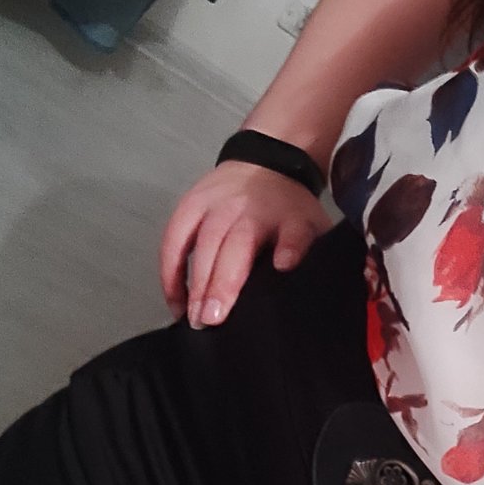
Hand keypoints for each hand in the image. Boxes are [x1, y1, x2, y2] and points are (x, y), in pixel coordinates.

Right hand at [159, 161, 335, 327]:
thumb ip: (311, 249)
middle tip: (211, 321)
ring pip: (198, 244)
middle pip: (230, 246)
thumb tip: (311, 272)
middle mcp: (243, 209)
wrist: (266, 162)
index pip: (287, 235)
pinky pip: (172, 241)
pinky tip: (175, 302)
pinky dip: (169, 271)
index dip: (287, 250)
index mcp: (283, 217)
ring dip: (191, 282)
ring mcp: (212, 207)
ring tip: (190, 318)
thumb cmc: (290, 208)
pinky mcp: (189, 208)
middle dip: (219, 283)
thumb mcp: (314, 224)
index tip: (281, 268)